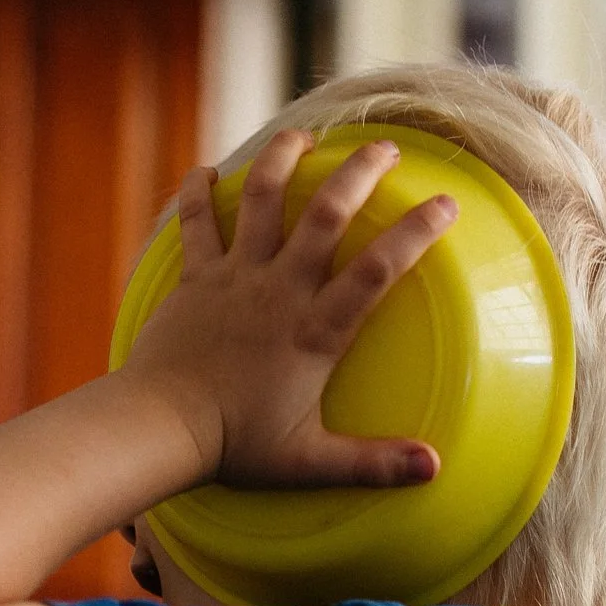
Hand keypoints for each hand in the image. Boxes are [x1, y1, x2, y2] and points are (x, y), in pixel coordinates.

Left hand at [118, 130, 454, 491]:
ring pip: (262, 198)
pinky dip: (199, 191)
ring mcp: (234, 277)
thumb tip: (433, 468)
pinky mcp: (195, 277)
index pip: (378, 269)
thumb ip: (372, 462)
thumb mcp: (309, 461)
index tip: (445, 204)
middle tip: (384, 148)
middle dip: (359, 172)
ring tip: (302, 137)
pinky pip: (196, 221)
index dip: (416, 232)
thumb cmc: (235, 446)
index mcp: (316, 330)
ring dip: (283, 159)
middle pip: (326, 213)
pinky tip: (206, 170)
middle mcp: (279, 291)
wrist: (160, 426)